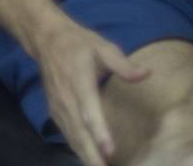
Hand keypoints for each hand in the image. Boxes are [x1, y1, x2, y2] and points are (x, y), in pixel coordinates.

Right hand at [34, 19, 148, 165]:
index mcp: (79, 79)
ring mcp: (58, 105)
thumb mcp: (102, 46)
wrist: (46, 39)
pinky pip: (66, 134)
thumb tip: (146, 74)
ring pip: (71, 136)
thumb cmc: (79, 43)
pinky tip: (89, 158)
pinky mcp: (54, 110)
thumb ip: (122, 64)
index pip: (89, 109)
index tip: (110, 150)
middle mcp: (66, 96)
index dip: (99, 131)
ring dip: (85, 155)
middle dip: (92, 154)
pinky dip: (77, 148)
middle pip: (79, 130)